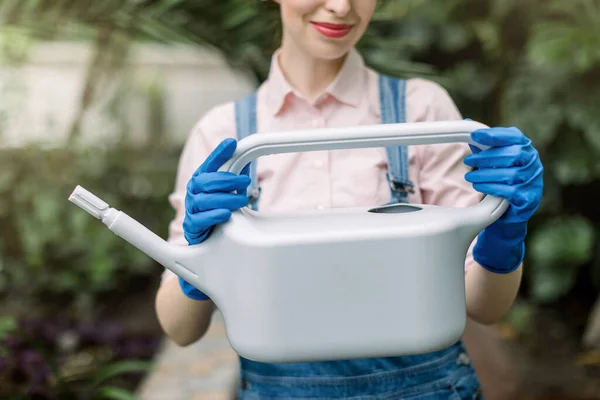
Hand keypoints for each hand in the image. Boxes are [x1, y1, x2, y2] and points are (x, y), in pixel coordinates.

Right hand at [179, 138, 250, 299]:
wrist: (209, 248)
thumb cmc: (221, 217)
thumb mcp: (230, 197)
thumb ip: (238, 181)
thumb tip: (256, 166)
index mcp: (202, 182)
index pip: (209, 164)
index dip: (219, 153)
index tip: (232, 143)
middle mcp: (194, 194)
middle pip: (205, 181)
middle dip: (227, 180)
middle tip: (246, 183)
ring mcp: (191, 211)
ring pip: (203, 200)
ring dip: (225, 198)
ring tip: (241, 200)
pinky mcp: (192, 228)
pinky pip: (199, 221)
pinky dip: (214, 216)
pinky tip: (226, 215)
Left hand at [464, 126, 543, 273]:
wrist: (509, 212)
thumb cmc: (500, 179)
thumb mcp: (491, 160)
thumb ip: (482, 144)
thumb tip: (466, 123)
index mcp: (525, 148)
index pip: (513, 136)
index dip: (493, 135)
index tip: (474, 135)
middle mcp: (533, 162)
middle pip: (511, 155)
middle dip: (486, 157)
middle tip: (468, 161)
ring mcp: (533, 180)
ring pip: (509, 174)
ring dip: (485, 175)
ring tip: (470, 177)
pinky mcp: (529, 198)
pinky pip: (509, 191)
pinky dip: (491, 188)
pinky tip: (480, 187)